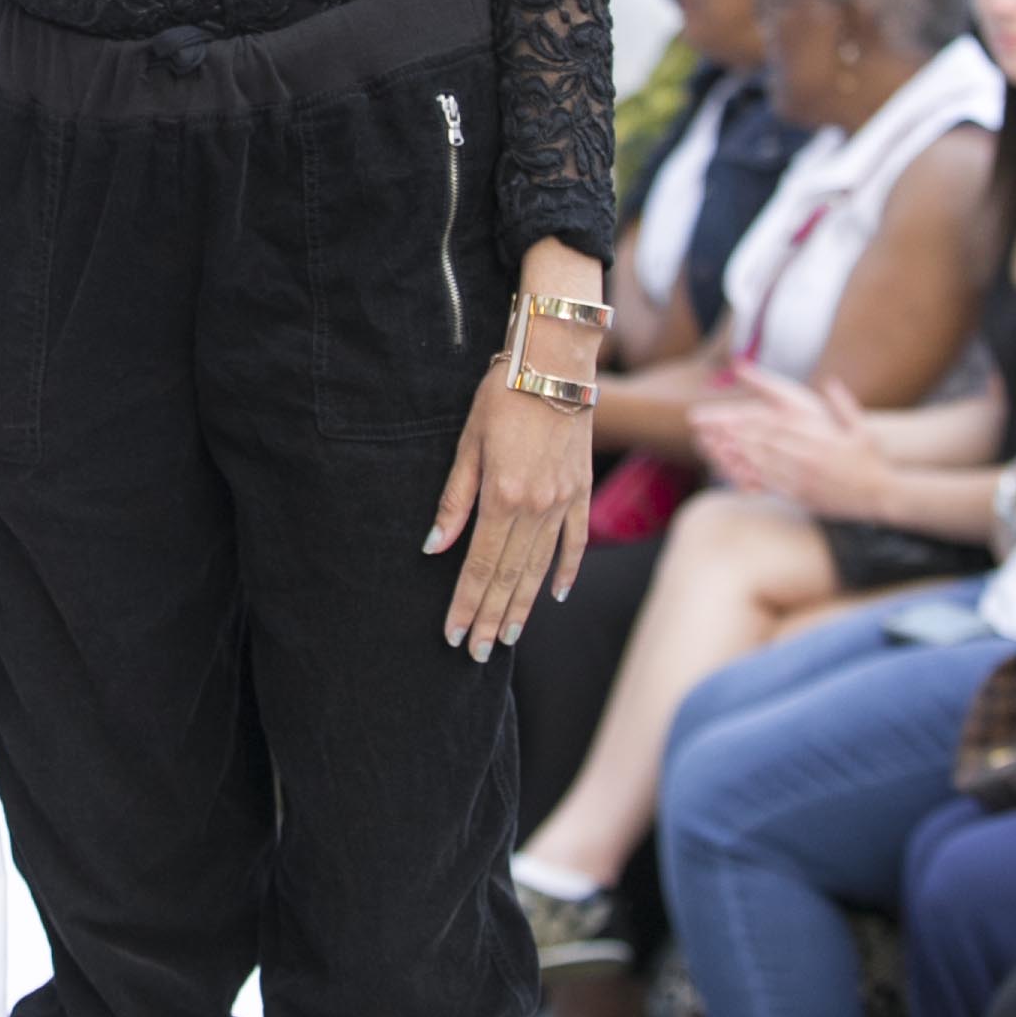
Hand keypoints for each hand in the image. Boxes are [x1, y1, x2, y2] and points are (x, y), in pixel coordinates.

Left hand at [424, 363, 591, 660]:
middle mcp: (537, 508)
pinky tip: (553, 596)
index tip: (454, 635)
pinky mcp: (581, 491)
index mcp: (503, 497)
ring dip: (522, 606)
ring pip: (540, 568)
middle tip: (478, 653)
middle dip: (491, 618)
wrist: (557, 363)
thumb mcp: (468, 443)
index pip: (479, 566)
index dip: (465, 604)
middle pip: (510, 576)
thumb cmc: (503, 395)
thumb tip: (434, 547)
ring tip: (506, 637)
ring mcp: (564, 502)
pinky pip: (574, 542)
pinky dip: (564, 571)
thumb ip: (455, 499)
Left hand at [692, 367, 885, 517]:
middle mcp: (806, 453)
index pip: (774, 423)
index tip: (725, 416)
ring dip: (733, 455)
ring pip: (760, 463)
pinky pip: (770, 486)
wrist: (884, 493)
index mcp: (817, 434)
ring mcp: (802, 475)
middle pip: (760, 441)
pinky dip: (749, 479)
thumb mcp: (861, 428)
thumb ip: (843, 404)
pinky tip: (732, 475)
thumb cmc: (873, 461)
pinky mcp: (802, 495)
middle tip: (705, 430)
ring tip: (710, 450)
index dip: (746, 420)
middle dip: (730, 435)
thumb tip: (831, 383)